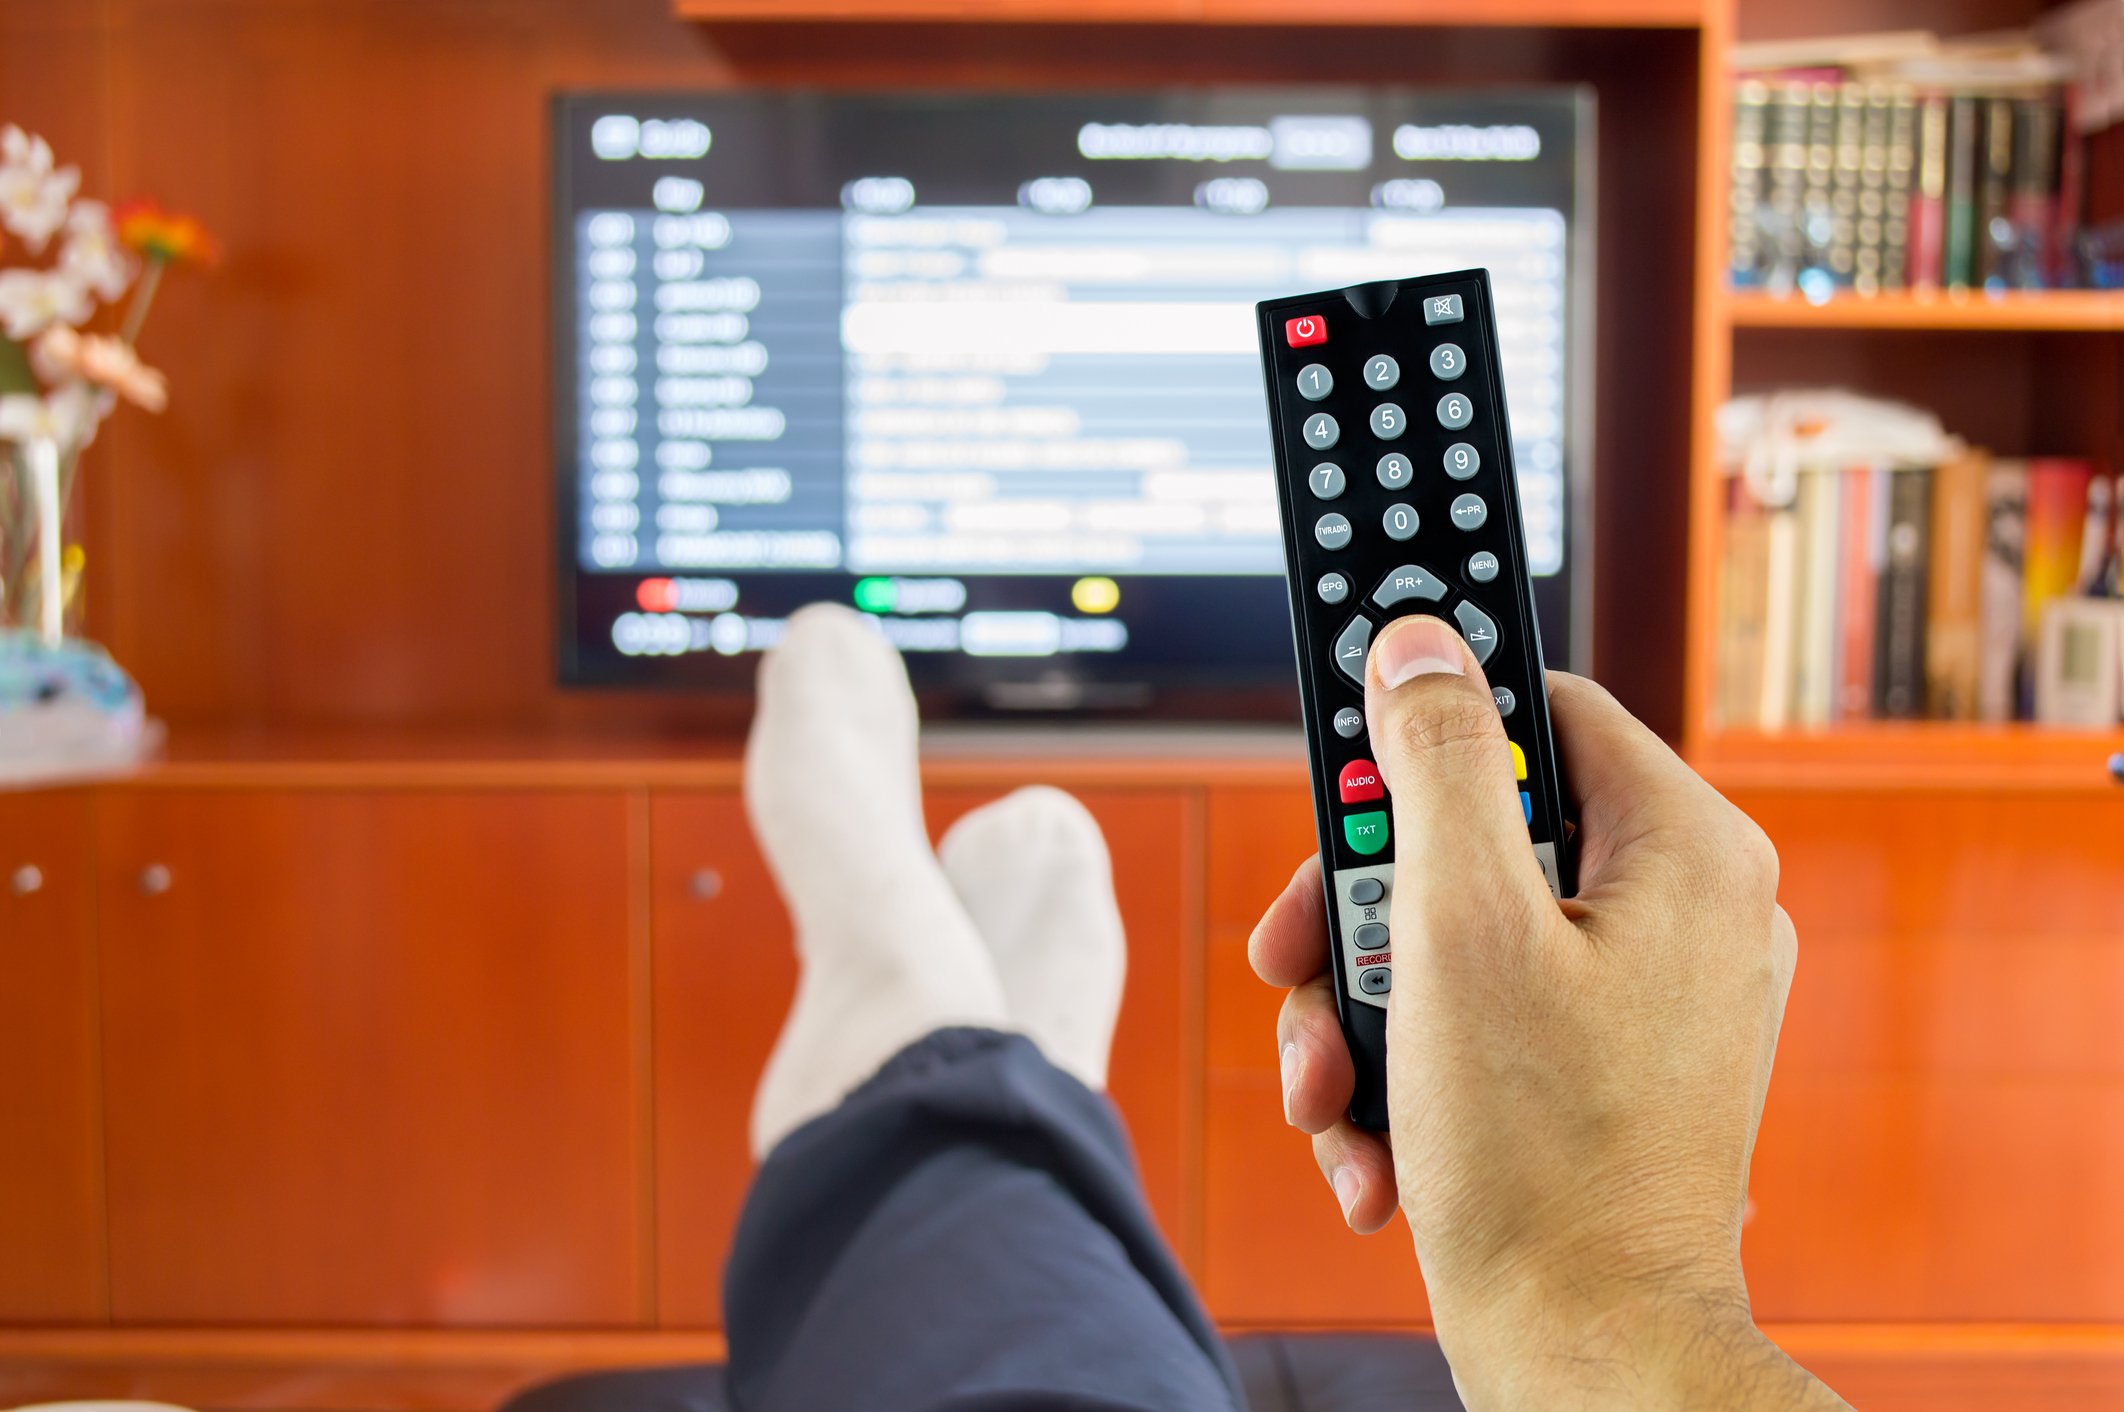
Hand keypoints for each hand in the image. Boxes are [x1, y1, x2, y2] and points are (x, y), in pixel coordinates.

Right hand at [1250, 615, 1842, 1408]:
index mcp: (1682, 849)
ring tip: (1332, 1090)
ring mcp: (1646, 996)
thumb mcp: (1460, 924)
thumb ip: (1437, 761)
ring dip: (1364, 1007)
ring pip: (1460, 935)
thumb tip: (1421, 644)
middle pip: (1475, 834)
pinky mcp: (1604, 1068)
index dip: (1423, 723)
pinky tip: (1375, 1145)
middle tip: (1301, 957)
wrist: (1586, 1353)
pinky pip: (1483, 1016)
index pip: (1537, 707)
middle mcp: (1681, 910)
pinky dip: (1410, 1067)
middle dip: (1362, 911)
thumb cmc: (1541, 1155)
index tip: (1344, 749)